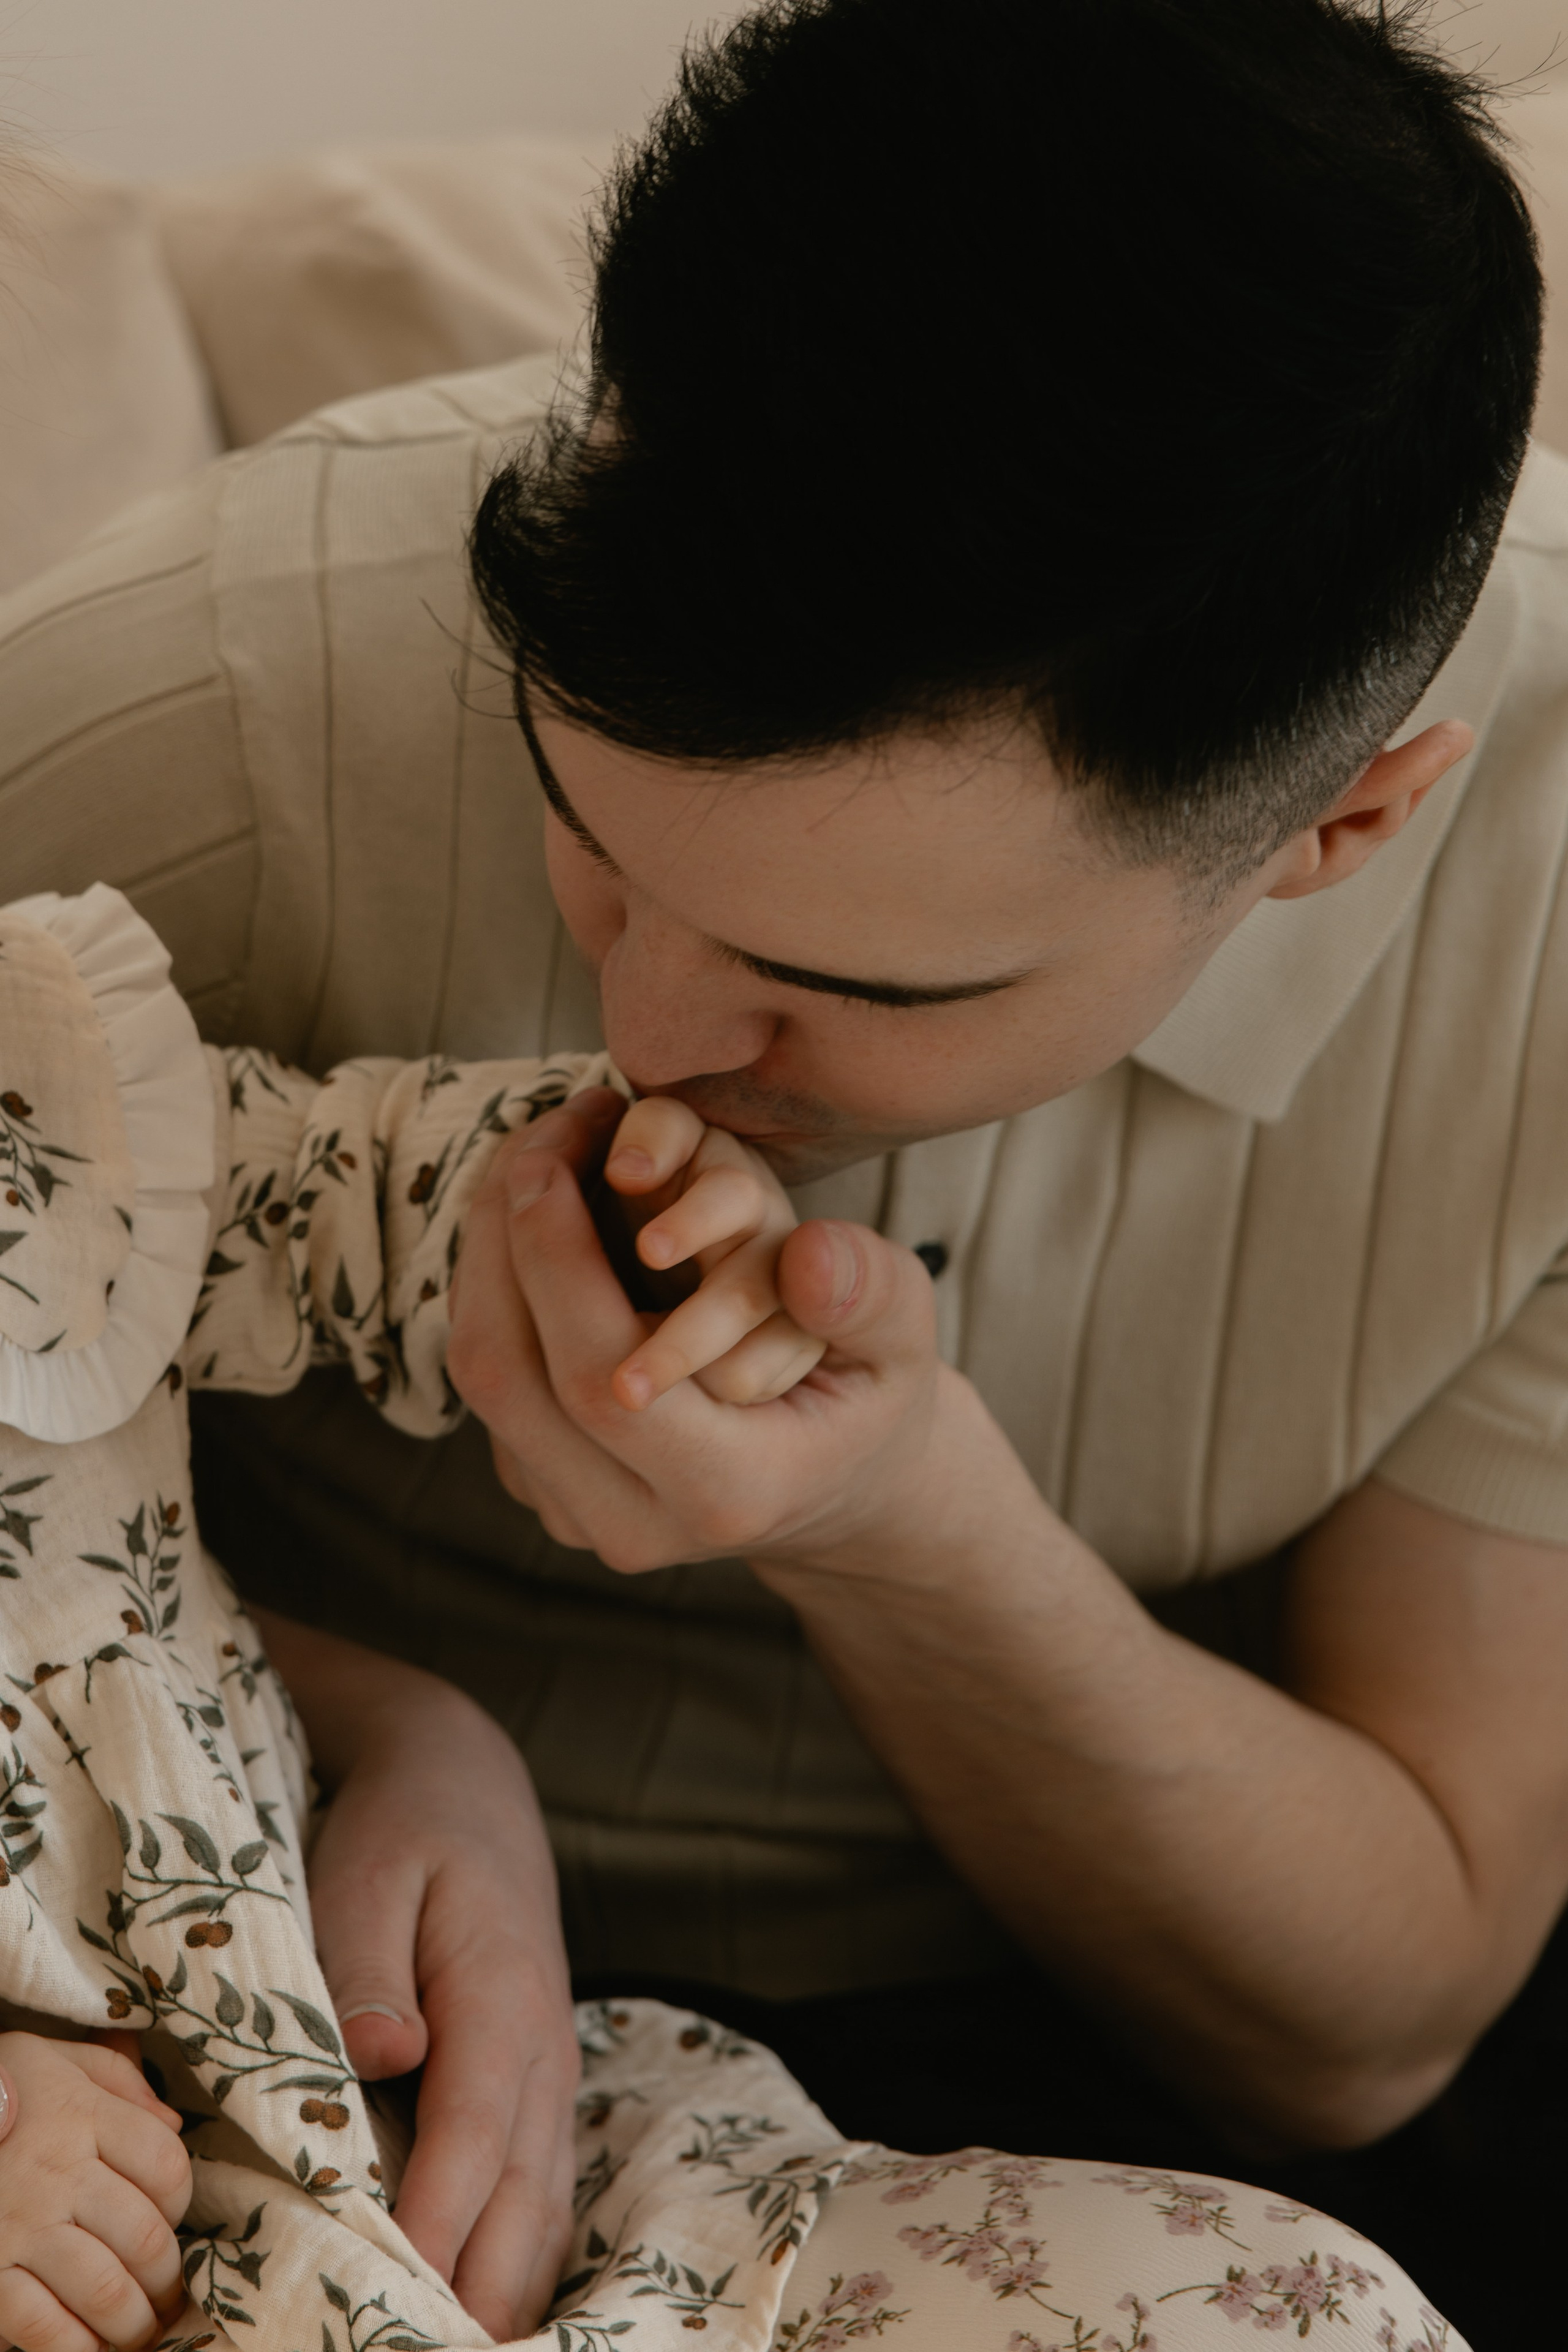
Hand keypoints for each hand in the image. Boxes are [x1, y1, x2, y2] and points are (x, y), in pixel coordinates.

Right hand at [0, 2032, 190, 2351]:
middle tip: (165, 2297)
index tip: (173, 2222)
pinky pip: (42, 2326)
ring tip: (137, 2330)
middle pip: (144, 2238)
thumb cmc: (1, 2091)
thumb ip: (119, 2079)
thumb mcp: (57, 2061)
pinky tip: (87, 2346)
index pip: (166, 2166)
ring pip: (104, 2289)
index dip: (182, 2203)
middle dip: (166, 2280)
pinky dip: (75, 2347)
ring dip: (131, 2322)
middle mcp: (56, 2172)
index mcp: (82, 2115)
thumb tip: (174, 2123)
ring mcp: (19, 2226)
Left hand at [260, 1620, 578, 2340]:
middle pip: (518, 2203)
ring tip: (442, 2349)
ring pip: (541, 2217)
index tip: (389, 2293)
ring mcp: (550, 2080)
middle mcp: (543, 2053)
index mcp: (501, 1998)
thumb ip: (366, 1961)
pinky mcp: (539, 2095)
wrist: (470, 1786)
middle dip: (471, 2294)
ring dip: (499, 2297)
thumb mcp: (367, 1869)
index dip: (435, 2225)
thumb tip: (381, 2054)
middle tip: (408, 2348)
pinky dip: (515, 2268)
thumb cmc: (405, 1830)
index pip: (472, 2137)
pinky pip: (541, 2202)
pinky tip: (479, 2316)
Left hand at [448, 1089, 1009, 1575]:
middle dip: (501, 1241)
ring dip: (485, 1256)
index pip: (599, 1377)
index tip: (553, 1160)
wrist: (840, 1490)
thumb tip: (807, 1251)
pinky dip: (493, 1289)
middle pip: (509, 1378)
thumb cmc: (870, 1401)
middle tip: (530, 1141)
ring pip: (482, 1379)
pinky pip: (489, 1380)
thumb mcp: (904, 1344)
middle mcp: (632, 1525)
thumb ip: (871, 1294)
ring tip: (526, 1164)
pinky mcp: (543, 1491)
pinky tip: (528, 1223)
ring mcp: (575, 1516)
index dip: (558, 1261)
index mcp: (726, 1491)